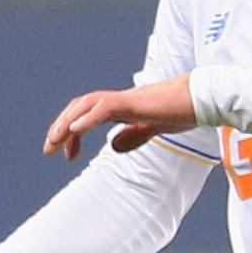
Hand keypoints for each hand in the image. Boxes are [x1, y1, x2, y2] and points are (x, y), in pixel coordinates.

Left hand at [43, 75, 196, 160]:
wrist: (204, 98)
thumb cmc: (183, 109)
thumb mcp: (153, 129)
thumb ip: (134, 136)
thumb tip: (113, 147)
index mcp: (122, 107)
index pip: (86, 114)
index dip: (71, 132)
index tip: (65, 154)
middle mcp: (119, 100)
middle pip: (79, 107)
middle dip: (60, 127)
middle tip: (47, 150)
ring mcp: (127, 98)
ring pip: (86, 104)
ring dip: (67, 122)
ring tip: (54, 141)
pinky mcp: (135, 102)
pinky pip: (105, 107)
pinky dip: (87, 119)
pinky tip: (74, 131)